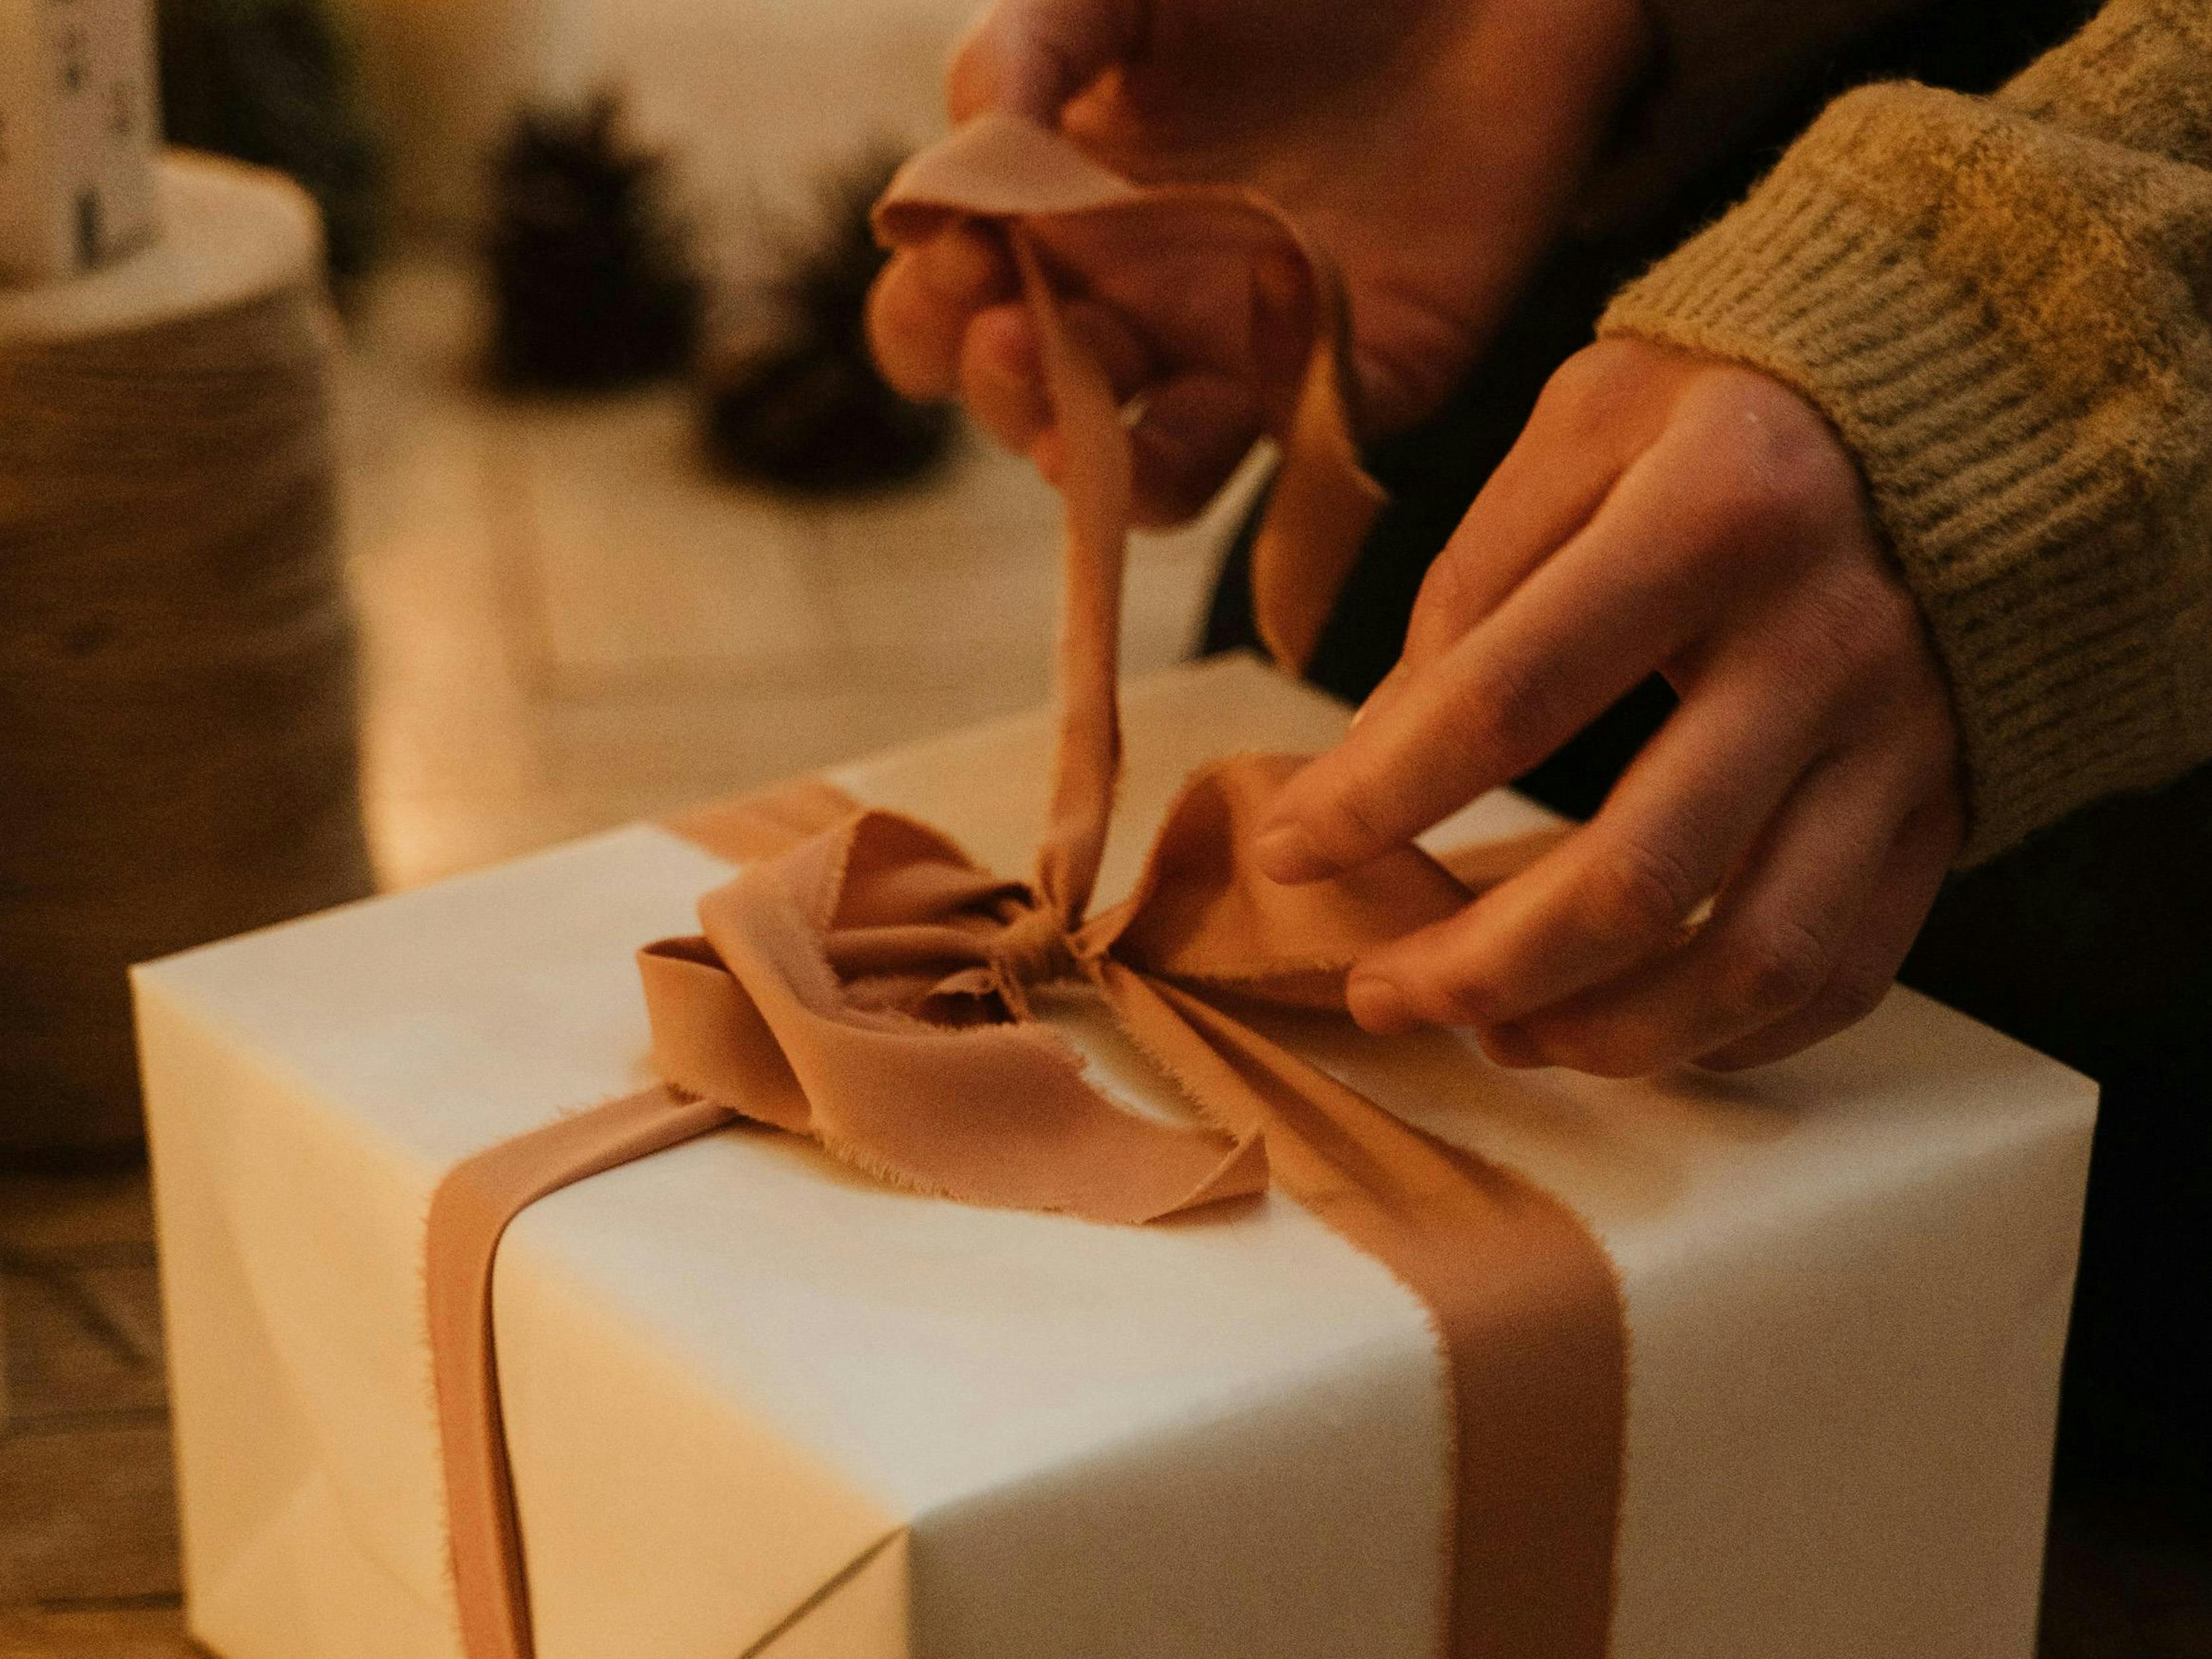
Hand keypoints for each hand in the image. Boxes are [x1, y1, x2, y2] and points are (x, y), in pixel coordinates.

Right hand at [869, 0, 1652, 524]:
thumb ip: (1019, 57)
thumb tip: (937, 187)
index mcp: (1058, 226)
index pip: (941, 322)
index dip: (927, 315)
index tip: (957, 254)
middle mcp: (1139, 311)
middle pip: (1031, 412)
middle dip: (1004, 392)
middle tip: (1014, 332)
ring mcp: (1248, 355)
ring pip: (1150, 475)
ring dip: (1102, 467)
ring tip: (1082, 422)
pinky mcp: (1365, 375)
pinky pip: (1298, 456)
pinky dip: (1261, 445)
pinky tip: (1230, 390)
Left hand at [1257, 340, 1966, 1074]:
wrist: (1965, 396)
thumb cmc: (1734, 410)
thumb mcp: (1587, 428)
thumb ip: (1473, 587)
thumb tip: (1368, 762)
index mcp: (1713, 515)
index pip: (1507, 699)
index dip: (1376, 797)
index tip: (1288, 851)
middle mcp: (1823, 642)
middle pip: (1635, 876)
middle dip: (1478, 966)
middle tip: (1379, 993)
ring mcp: (1901, 741)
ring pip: (1751, 960)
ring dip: (1602, 1035)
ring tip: (1496, 1033)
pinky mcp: (1943, 805)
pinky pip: (1843, 970)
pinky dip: (1729, 1037)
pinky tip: (1628, 1028)